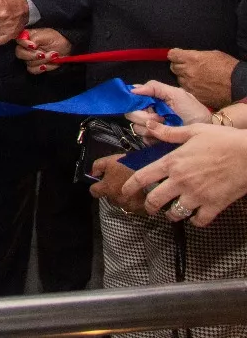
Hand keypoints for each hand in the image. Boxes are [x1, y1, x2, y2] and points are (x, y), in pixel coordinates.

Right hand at [15, 27, 70, 74]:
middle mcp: (26, 47)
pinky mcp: (35, 66)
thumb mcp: (47, 35)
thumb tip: (30, 45)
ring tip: (52, 56)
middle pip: (19, 53)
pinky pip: (32, 70)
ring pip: (27, 62)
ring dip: (41, 61)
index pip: (18, 40)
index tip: (33, 45)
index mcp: (27, 37)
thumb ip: (35, 38)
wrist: (66, 49)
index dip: (24, 44)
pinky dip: (40, 68)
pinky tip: (46, 65)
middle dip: (32, 55)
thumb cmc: (56, 39)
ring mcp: (30, 58)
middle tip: (43, 54)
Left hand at [89, 154, 149, 214]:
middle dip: (111, 191)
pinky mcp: (140, 209)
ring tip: (130, 188)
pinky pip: (134, 208)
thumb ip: (97, 166)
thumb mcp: (110, 160)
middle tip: (119, 182)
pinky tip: (139, 195)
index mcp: (107, 188)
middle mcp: (116, 199)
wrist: (152, 172)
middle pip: (108, 198)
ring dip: (123, 197)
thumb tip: (93, 174)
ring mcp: (128, 205)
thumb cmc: (129, 164)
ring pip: (121, 203)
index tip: (101, 183)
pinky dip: (135, 202)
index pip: (94, 192)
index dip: (96, 187)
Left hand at [120, 122, 246, 225]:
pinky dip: (195, 221)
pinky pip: (199, 221)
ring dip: (171, 215)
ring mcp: (197, 195)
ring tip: (173, 213)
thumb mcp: (194, 131)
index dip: (130, 186)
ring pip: (175, 214)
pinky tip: (196, 216)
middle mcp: (180, 181)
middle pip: (155, 200)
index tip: (124, 191)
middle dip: (149, 206)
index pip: (143, 177)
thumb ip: (170, 132)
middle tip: (150, 208)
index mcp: (172, 162)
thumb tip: (148, 125)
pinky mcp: (214, 205)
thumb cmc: (222, 139)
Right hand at [125, 80, 210, 143]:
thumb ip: (155, 87)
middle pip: (131, 114)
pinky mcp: (153, 140)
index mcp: (151, 99)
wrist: (205, 131)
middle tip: (161, 117)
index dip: (133, 101)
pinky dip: (152, 138)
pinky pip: (143, 139)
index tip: (145, 105)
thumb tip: (132, 89)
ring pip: (136, 127)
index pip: (131, 98)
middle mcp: (147, 112)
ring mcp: (150, 127)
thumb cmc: (193, 111)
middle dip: (145, 117)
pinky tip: (164, 137)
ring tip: (166, 127)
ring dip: (151, 128)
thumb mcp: (176, 94)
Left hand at [168, 48, 236, 108]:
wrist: (239, 86)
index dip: (174, 55)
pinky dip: (190, 87)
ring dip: (184, 77)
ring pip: (179, 79)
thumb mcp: (213, 54)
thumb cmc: (229, 67)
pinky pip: (186, 89)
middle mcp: (187, 72)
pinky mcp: (194, 95)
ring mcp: (189, 85)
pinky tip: (199, 86)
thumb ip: (196, 55)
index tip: (177, 55)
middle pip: (173, 67)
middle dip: (179, 66)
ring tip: (196, 78)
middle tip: (188, 67)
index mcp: (191, 59)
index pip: (172, 55)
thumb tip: (188, 56)